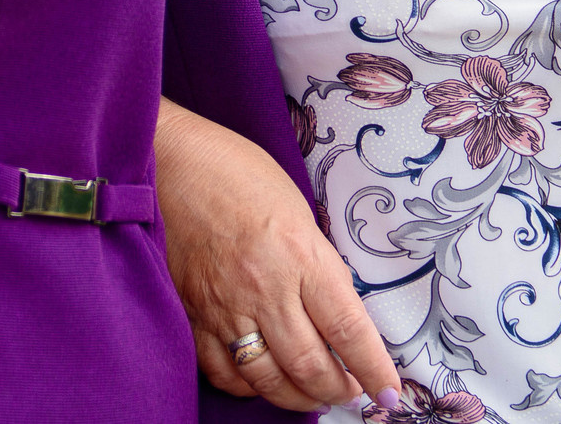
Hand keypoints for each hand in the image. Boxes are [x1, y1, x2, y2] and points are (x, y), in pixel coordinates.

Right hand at [156, 98, 400, 414]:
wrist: (171, 162)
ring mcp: (225, 307)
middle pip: (310, 366)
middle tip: (351, 392)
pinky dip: (247, 387)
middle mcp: (265, 288)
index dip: (374, 370)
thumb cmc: (239, 173)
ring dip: (298, 398)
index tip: (388, 392)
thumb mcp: (298, 211)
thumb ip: (316, 264)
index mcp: (300, 254)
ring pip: (267, 379)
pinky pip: (222, 371)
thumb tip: (336, 313)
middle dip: (338, 390)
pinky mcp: (192, 315)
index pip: (349, 330)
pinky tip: (262, 382)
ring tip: (315, 395)